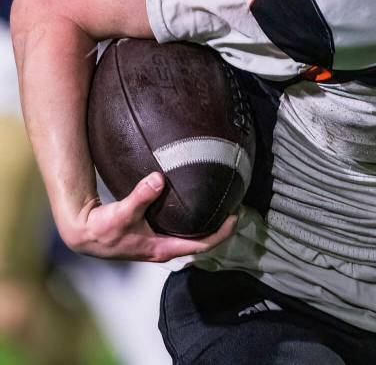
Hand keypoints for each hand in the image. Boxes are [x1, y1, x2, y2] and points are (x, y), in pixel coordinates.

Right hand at [63, 172, 235, 261]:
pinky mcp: (153, 237)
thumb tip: (158, 179)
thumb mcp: (122, 212)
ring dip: (208, 226)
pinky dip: (194, 222)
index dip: (221, 233)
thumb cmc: (103, 228)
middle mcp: (164, 249)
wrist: (84, 234)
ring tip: (223, 207)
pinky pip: (181, 232)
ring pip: (191, 238)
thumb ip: (140, 196)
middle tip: (237, 209)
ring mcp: (159, 244)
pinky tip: (198, 208)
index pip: (201, 246)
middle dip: (220, 228)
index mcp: (162, 249)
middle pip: (201, 243)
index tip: (236, 217)